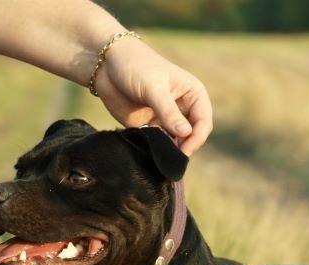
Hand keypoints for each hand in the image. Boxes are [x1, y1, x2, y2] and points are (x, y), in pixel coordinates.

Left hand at [92, 36, 212, 156]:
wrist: (105, 64)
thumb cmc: (135, 65)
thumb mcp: (154, 88)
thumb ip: (169, 112)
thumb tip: (186, 134)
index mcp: (193, 94)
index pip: (203, 122)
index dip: (197, 138)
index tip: (184, 150)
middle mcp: (183, 108)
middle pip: (192, 135)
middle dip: (185, 146)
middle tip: (171, 156)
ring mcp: (167, 118)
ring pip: (177, 142)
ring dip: (170, 150)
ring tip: (159, 153)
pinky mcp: (151, 127)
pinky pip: (159, 144)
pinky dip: (156, 149)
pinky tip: (149, 150)